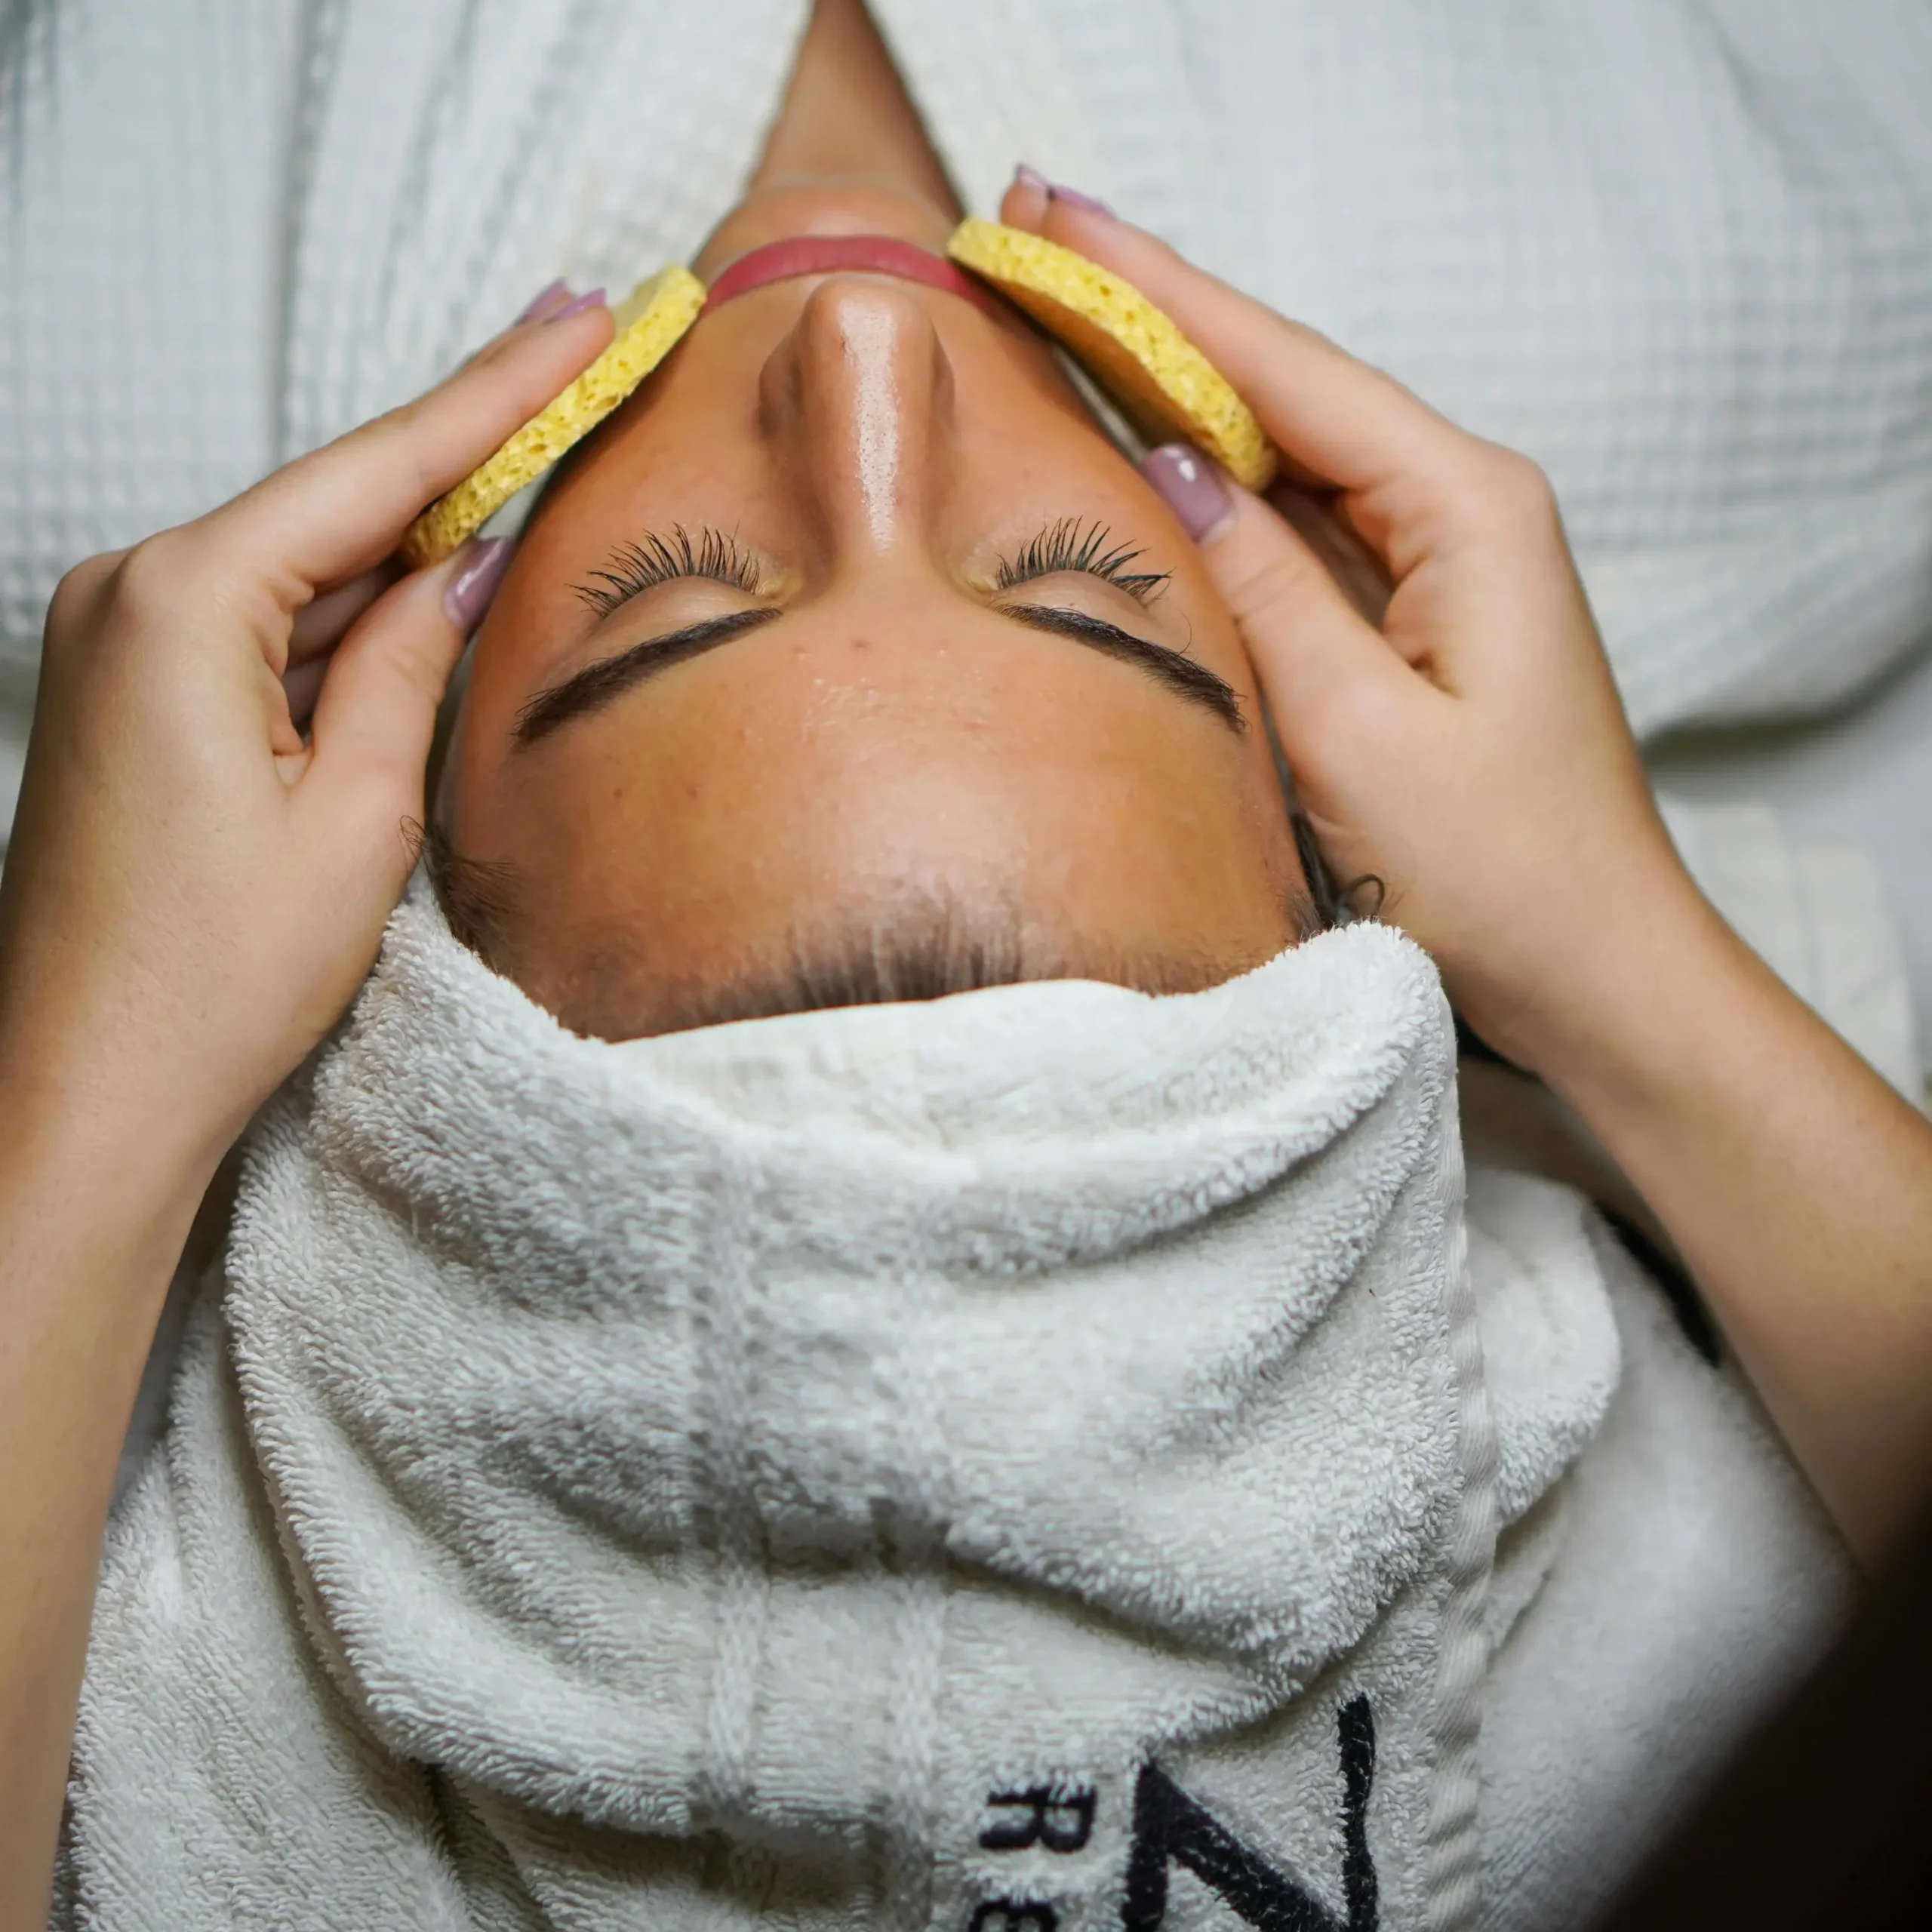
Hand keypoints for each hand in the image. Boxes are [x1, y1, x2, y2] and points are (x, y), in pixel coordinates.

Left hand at [0, 296, 612, 1187]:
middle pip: (338, 501)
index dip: (498, 394)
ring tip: (537, 462)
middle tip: (577, 353)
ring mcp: (122, 643)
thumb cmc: (213, 978)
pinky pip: (267, 624)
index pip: (378, 471)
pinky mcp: (135, 695)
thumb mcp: (357, 816)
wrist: (84, 1094)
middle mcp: (132, 594)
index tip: (580, 315)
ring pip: (306, 565)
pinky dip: (354, 609)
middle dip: (467, 445)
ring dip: (417, 532)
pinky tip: (436, 580)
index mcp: (184, 602)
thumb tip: (463, 564)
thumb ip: (411, 665)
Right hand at [1000, 179, 1695, 1074]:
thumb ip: (1260, 589)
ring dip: (1177, 392)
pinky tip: (1144, 453)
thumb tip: (1169, 466)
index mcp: (1466, 507)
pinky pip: (1296, 530)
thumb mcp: (1353, 732)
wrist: (1596, 976)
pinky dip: (1215, 489)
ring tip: (1063, 320)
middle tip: (1033, 240)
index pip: (1286, 371)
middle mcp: (1460, 509)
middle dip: (1157, 317)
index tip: (1056, 226)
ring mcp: (1435, 563)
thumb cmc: (1498, 873)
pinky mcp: (1409, 621)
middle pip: (1283, 389)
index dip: (1161, 294)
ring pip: (1284, 455)